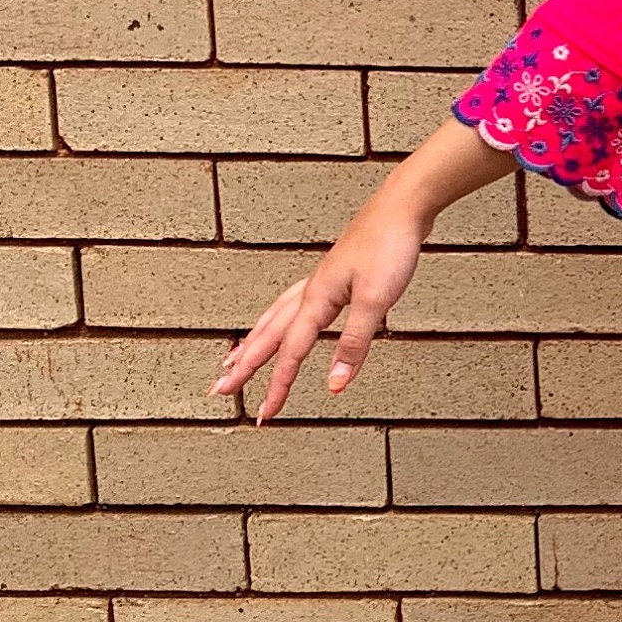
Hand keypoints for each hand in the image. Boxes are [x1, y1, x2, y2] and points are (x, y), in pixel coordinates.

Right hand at [209, 196, 429, 426]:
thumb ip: (354, 344)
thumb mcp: (375, 301)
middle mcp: (310, 291)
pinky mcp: (331, 275)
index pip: (291, 353)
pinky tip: (285, 321)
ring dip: (254, 341)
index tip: (265, 413)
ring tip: (236, 358)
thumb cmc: (390, 247)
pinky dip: (279, 321)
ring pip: (275, 317)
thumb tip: (336, 385)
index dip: (278, 385)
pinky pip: (292, 305)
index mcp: (316, 299)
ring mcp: (319, 281)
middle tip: (220, 388)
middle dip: (245, 366)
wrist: (401, 208)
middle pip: (268, 335)